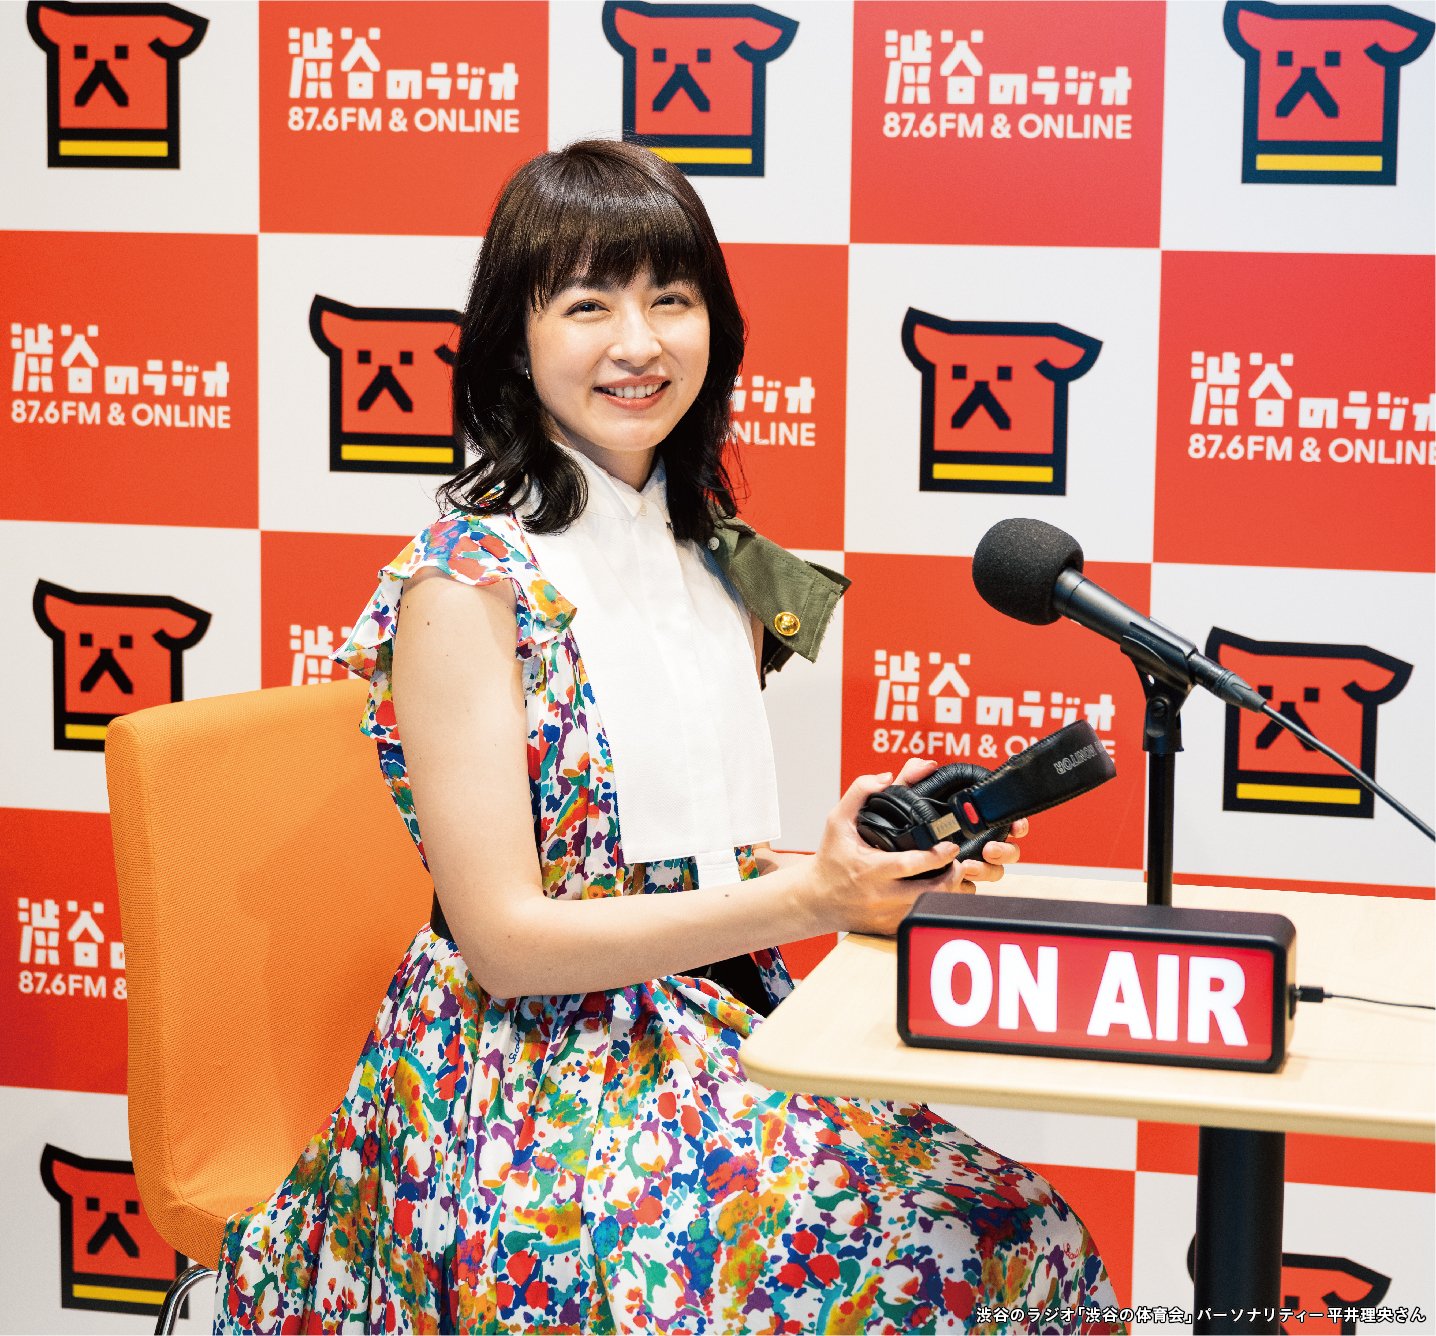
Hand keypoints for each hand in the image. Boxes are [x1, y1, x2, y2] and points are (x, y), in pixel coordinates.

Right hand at [801, 763, 968, 937]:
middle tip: (959, 860)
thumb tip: (889, 776)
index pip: (910, 865)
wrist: (815, 899)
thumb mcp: (838, 821)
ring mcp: (886, 915)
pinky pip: (922, 918)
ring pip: (930, 908)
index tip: (950, 845)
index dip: (935, 856)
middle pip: (928, 892)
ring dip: (948, 891)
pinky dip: (936, 905)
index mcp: (869, 869)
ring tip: (954, 873)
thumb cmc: (829, 858)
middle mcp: (879, 895)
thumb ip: (861, 792)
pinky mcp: (890, 928)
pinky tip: (941, 891)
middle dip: (951, 876)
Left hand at [891, 756, 1028, 887]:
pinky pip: (973, 888)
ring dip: (988, 869)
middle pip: (1009, 849)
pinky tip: (958, 879)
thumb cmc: (897, 821)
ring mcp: (969, 862)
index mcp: (972, 820)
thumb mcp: (902, 796)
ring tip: (968, 866)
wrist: (881, 854)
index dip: (1016, 824)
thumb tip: (927, 765)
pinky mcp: (956, 881)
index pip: (1005, 821)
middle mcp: (976, 841)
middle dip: (1005, 850)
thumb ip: (912, 776)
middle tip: (988, 849)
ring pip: (995, 870)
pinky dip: (970, 884)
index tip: (1015, 827)